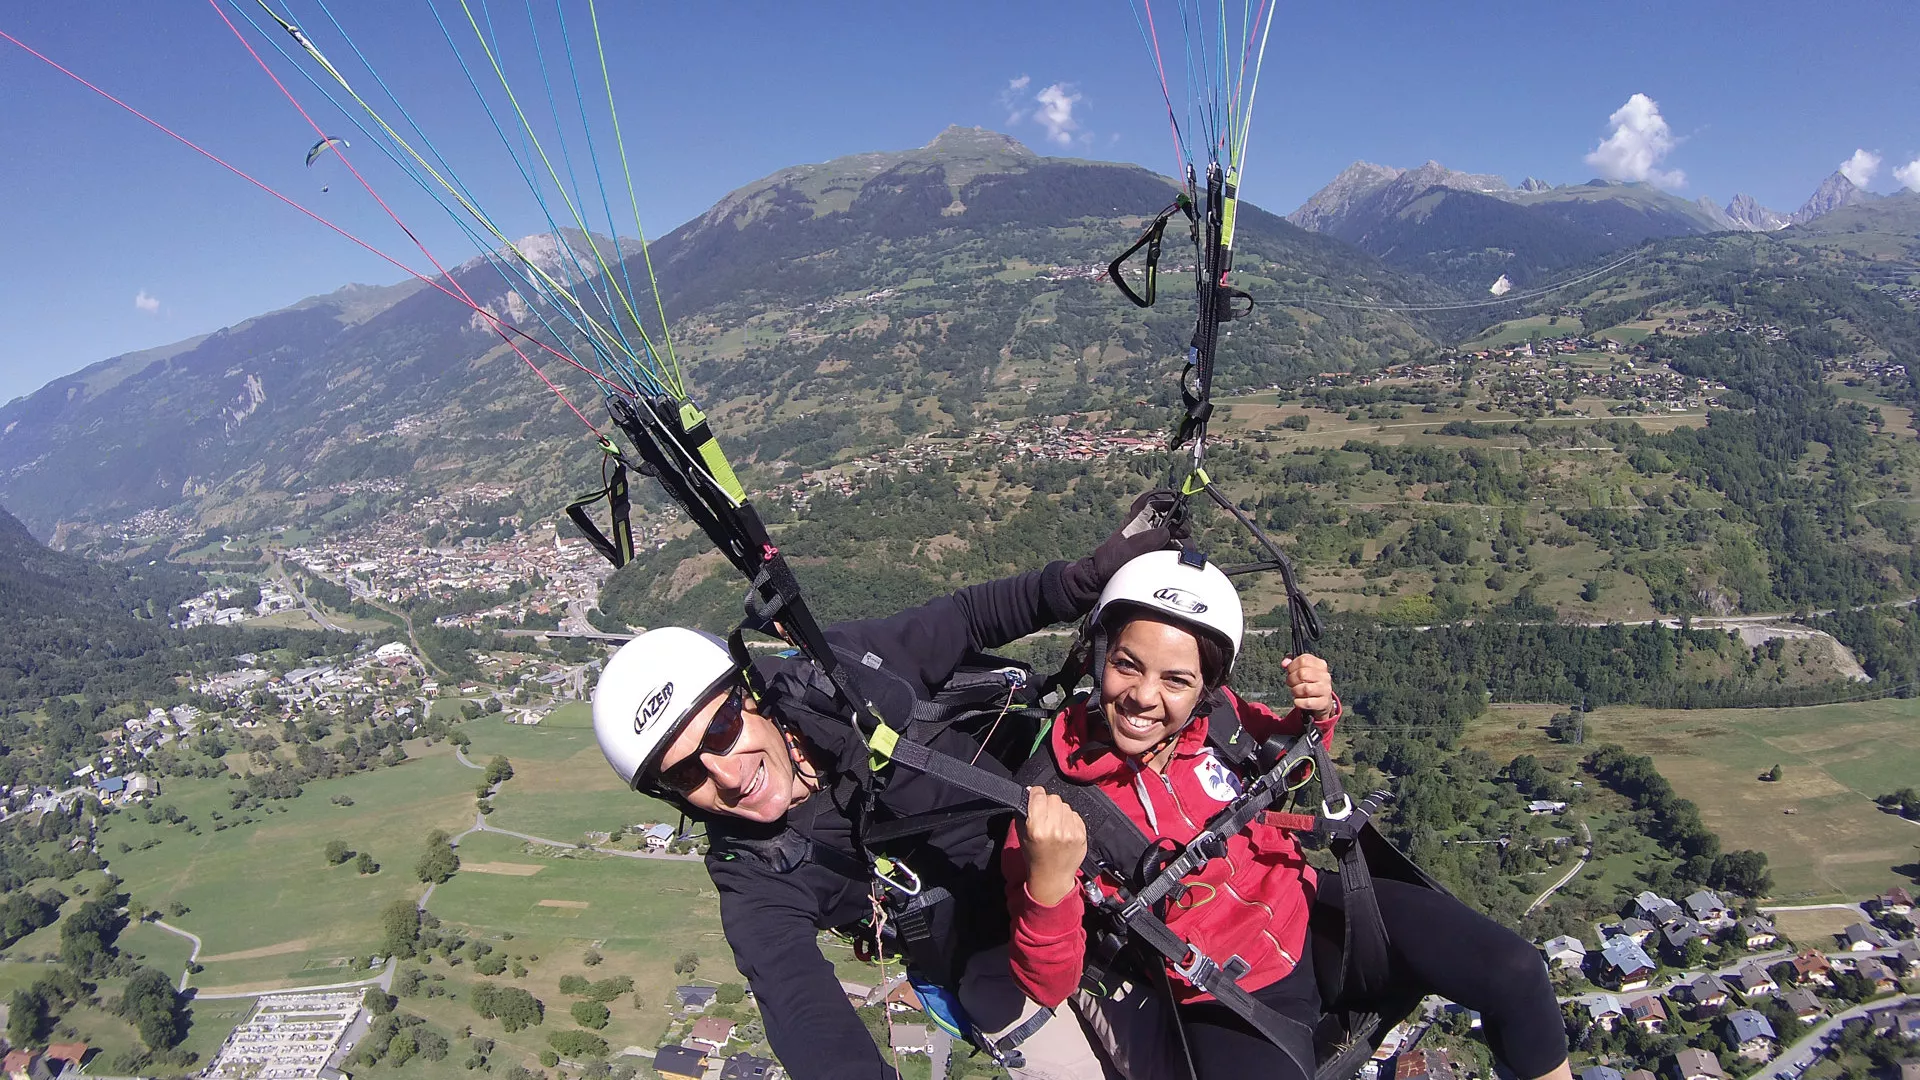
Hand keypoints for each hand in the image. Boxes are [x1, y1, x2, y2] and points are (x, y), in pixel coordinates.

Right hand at [1018, 787, 1087, 906]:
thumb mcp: (1022, 835)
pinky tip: (1064, 830)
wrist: (1052, 877)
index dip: (1035, 794)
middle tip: (1045, 814)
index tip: (1035, 797)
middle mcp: (1055, 829)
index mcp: (1037, 829)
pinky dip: (1069, 819)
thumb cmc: (1034, 856)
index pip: (1039, 795)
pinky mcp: (1082, 835)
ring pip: (1065, 806)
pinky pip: (1075, 815)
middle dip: (1048, 803)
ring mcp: (1070, 832)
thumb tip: (1030, 792)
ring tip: (1055, 824)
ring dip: (1059, 811)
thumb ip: (1024, 813)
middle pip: (1053, 798)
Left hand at [1061, 490, 1185, 607]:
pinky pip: (1173, 549)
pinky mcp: (1156, 555)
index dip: (1164, 496)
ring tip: (1182, 548)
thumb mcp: (1125, 550)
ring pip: (1174, 533)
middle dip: (1179, 522)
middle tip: (1183, 531)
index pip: (1151, 500)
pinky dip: (1179, 551)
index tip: (1176, 498)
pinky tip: (1180, 557)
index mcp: (1135, 520)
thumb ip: (1144, 541)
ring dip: (1182, 539)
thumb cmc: (1109, 562)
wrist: (1101, 581)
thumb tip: (1166, 532)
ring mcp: (1152, 541)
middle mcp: (1146, 528)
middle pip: (1169, 517)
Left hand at [1282, 654, 1335, 718]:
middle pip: (1302, 674)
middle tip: (1291, 683)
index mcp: (1320, 665)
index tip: (1290, 672)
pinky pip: (1307, 702)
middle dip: (1291, 679)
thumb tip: (1284, 663)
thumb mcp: (1304, 670)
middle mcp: (1325, 676)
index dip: (1292, 666)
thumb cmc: (1310, 683)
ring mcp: (1325, 689)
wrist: (1323, 700)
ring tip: (1296, 692)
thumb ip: (1292, 664)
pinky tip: (1299, 700)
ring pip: (1305, 689)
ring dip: (1295, 691)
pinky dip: (1299, 702)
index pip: (1303, 660)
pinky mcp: (1324, 702)